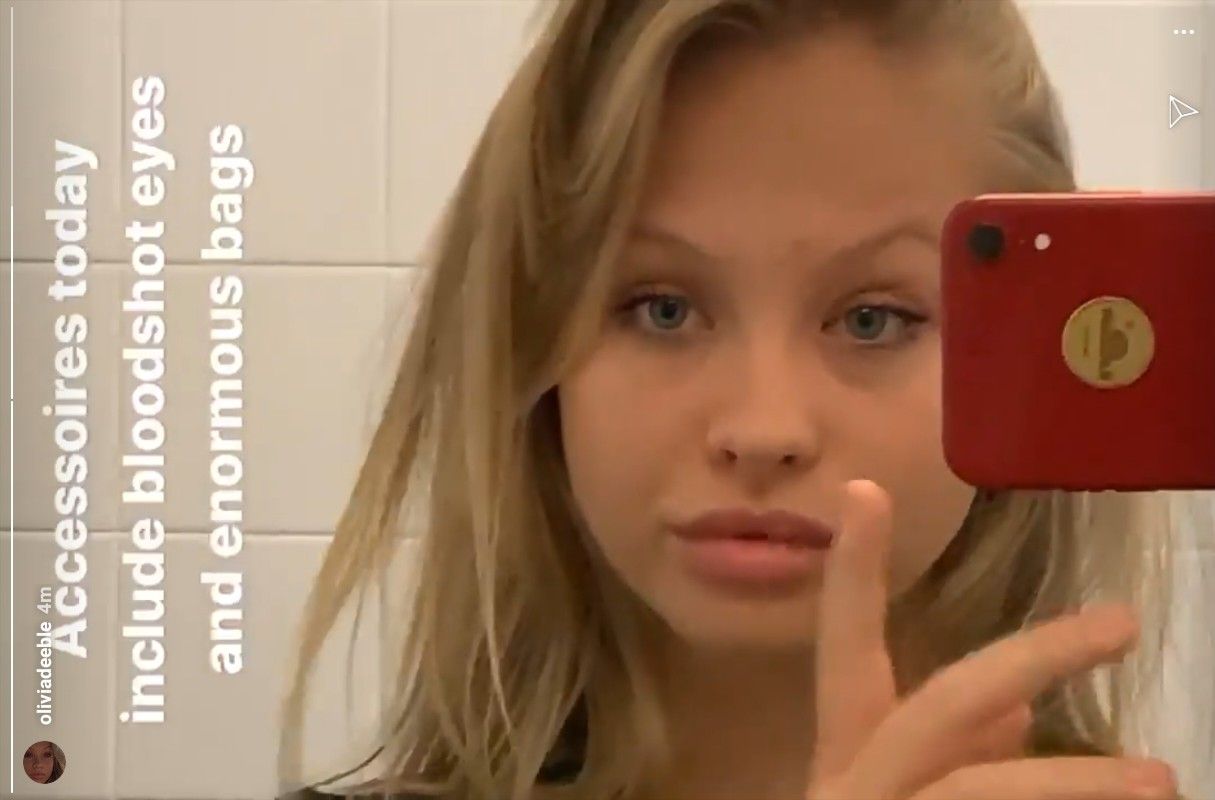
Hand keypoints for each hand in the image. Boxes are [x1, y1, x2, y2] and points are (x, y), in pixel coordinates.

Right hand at [806, 479, 1178, 799]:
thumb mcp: (903, 796)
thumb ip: (957, 753)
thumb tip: (1020, 713)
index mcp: (846, 751)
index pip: (846, 646)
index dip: (853, 571)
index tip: (864, 489)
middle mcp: (853, 779)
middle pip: (946, 702)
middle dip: (1034, 657)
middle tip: (1123, 622)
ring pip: (976, 790)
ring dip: (1073, 781)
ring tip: (1159, 780)